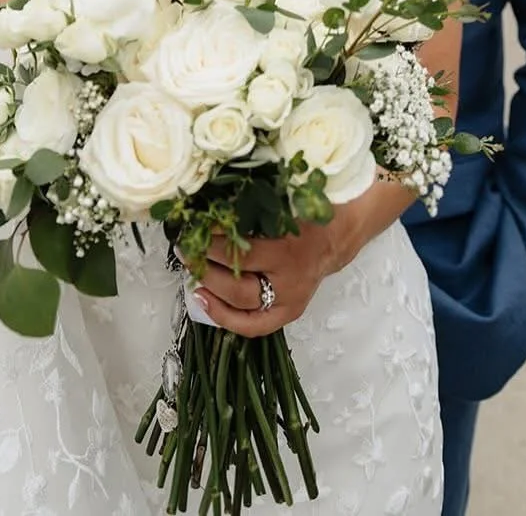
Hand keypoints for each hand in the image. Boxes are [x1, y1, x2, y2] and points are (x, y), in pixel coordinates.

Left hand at [186, 208, 361, 337]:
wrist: (339, 235)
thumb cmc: (309, 212)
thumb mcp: (289, 199)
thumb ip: (257, 202)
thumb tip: (213, 200)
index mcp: (290, 250)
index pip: (242, 254)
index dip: (214, 243)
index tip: (195, 227)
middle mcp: (289, 281)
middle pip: (238, 284)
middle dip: (206, 266)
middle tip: (187, 248)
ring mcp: (289, 301)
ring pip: (241, 305)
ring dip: (210, 287)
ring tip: (191, 269)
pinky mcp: (288, 312)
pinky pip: (253, 326)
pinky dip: (225, 317)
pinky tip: (203, 300)